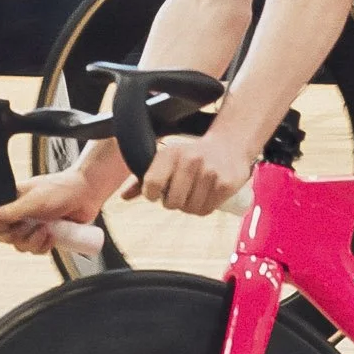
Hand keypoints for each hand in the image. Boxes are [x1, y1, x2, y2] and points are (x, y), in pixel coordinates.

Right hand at [0, 165, 103, 255]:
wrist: (88, 194)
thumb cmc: (62, 189)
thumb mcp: (35, 199)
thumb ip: (13, 208)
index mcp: (11, 200)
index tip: (3, 226)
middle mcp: (19, 214)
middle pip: (2, 236)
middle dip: (15, 236)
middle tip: (29, 226)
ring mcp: (32, 226)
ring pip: (19, 246)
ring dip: (32, 242)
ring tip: (46, 230)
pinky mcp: (45, 235)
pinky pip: (35, 250)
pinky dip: (42, 247)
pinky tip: (52, 237)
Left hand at [131, 125, 253, 216]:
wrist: (229, 144)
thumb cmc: (192, 155)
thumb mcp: (167, 159)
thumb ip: (144, 179)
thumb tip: (123, 197)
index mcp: (171, 153)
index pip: (151, 185)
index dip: (152, 194)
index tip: (157, 191)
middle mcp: (190, 161)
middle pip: (171, 203)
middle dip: (174, 201)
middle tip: (181, 191)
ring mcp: (210, 172)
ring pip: (189, 209)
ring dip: (190, 205)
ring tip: (195, 191)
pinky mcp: (225, 184)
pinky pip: (206, 210)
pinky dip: (204, 207)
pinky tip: (206, 194)